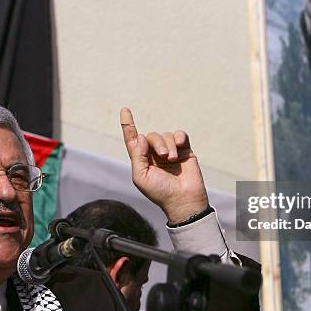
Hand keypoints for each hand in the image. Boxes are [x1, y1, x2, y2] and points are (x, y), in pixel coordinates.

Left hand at [120, 108, 208, 223]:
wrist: (184, 200)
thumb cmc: (160, 192)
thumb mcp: (141, 176)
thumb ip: (138, 155)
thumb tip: (140, 136)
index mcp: (142, 160)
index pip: (133, 140)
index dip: (128, 125)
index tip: (124, 110)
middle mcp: (155, 154)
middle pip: (151, 136)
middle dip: (157, 143)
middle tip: (164, 157)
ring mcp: (171, 152)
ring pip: (166, 135)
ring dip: (168, 145)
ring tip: (173, 159)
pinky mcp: (185, 151)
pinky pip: (180, 135)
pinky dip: (179, 137)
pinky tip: (180, 145)